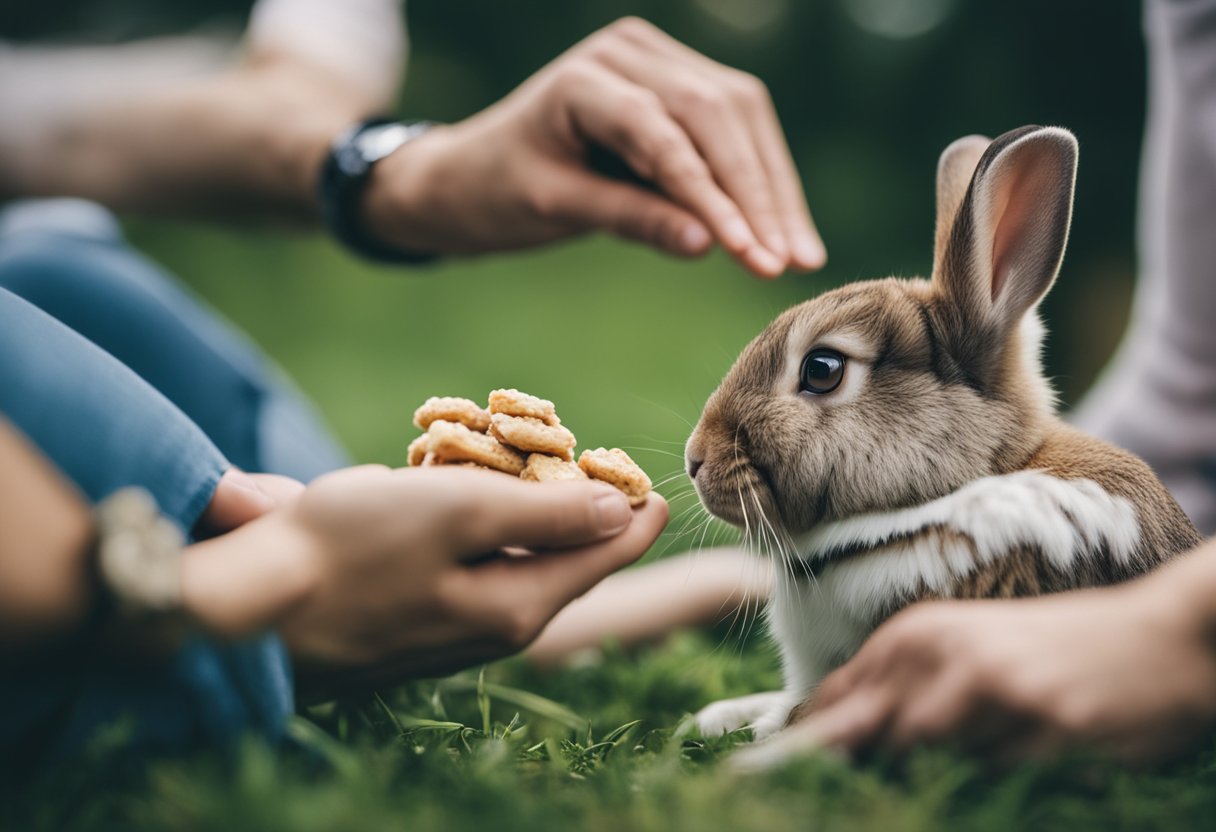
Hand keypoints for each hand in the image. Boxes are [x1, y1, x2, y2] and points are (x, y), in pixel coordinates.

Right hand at [181, 465, 667, 697]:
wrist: (243, 614)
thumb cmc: (350, 550)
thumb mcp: (458, 512)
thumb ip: (545, 516)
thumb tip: (619, 513)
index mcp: (518, 605)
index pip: (602, 557)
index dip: (634, 516)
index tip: (656, 489)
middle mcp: (494, 631)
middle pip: (562, 565)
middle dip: (582, 516)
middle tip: (595, 472)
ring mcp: (450, 635)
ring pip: (514, 570)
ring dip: (527, 524)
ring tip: (531, 480)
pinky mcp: (412, 627)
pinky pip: (468, 576)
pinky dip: (477, 538)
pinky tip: (458, 510)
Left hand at [365, 17, 824, 277]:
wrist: (474, 169)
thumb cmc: (500, 190)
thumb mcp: (554, 209)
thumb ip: (628, 218)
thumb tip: (708, 246)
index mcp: (584, 78)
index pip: (664, 134)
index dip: (711, 197)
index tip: (748, 253)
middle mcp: (629, 52)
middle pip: (717, 116)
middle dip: (759, 195)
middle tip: (789, 263)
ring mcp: (658, 59)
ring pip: (741, 117)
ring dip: (774, 189)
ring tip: (799, 256)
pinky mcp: (679, 83)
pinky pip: (737, 125)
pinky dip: (762, 178)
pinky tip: (783, 227)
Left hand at [738, 582, 1215, 768]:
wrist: (1153, 641)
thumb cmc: (1050, 653)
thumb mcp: (966, 652)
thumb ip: (900, 687)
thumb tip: (825, 733)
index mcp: (917, 633)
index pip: (835, 699)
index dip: (805, 744)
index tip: (764, 778)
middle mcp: (944, 653)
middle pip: (865, 734)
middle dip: (856, 766)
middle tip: (839, 789)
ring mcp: (992, 687)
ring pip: (925, 760)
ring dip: (935, 777)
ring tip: (983, 742)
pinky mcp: (1041, 722)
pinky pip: (992, 776)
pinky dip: (994, 779)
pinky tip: (1022, 754)